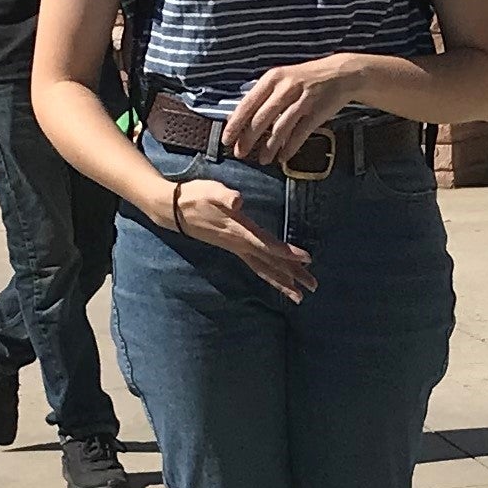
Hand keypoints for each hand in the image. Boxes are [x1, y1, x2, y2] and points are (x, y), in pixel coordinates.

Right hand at [170, 169, 314, 304]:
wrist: (173, 210)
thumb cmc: (195, 197)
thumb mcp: (211, 191)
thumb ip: (225, 196)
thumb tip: (238, 199)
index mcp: (240, 231)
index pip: (268, 245)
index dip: (287, 252)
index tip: (307, 259)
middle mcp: (240, 244)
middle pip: (270, 263)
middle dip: (292, 275)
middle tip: (313, 287)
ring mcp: (236, 248)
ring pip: (264, 269)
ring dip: (282, 282)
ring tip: (299, 296)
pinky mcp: (234, 248)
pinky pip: (256, 266)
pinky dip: (270, 275)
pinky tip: (279, 280)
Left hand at [219, 52, 360, 168]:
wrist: (340, 73)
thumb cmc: (306, 78)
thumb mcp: (282, 79)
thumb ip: (263, 95)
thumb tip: (240, 117)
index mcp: (272, 78)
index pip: (247, 103)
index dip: (235, 123)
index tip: (226, 138)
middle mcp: (285, 87)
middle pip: (261, 118)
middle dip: (248, 139)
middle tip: (240, 153)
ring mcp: (302, 100)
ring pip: (280, 128)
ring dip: (269, 147)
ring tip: (262, 159)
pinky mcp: (316, 111)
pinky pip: (299, 133)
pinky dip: (290, 147)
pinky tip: (283, 157)